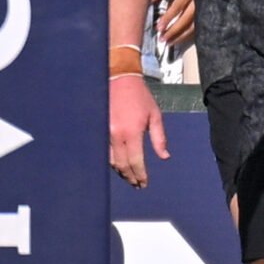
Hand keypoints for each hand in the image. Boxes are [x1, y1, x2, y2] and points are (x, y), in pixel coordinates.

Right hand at [109, 67, 168, 187]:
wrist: (119, 79)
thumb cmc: (139, 96)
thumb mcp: (154, 115)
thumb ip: (159, 138)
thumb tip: (164, 156)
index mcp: (132, 131)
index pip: (136, 161)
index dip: (140, 175)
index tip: (144, 183)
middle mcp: (116, 134)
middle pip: (122, 165)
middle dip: (130, 177)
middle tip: (137, 185)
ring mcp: (105, 132)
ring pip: (111, 160)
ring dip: (121, 171)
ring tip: (129, 177)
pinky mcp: (99, 129)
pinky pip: (105, 151)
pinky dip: (112, 161)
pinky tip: (119, 164)